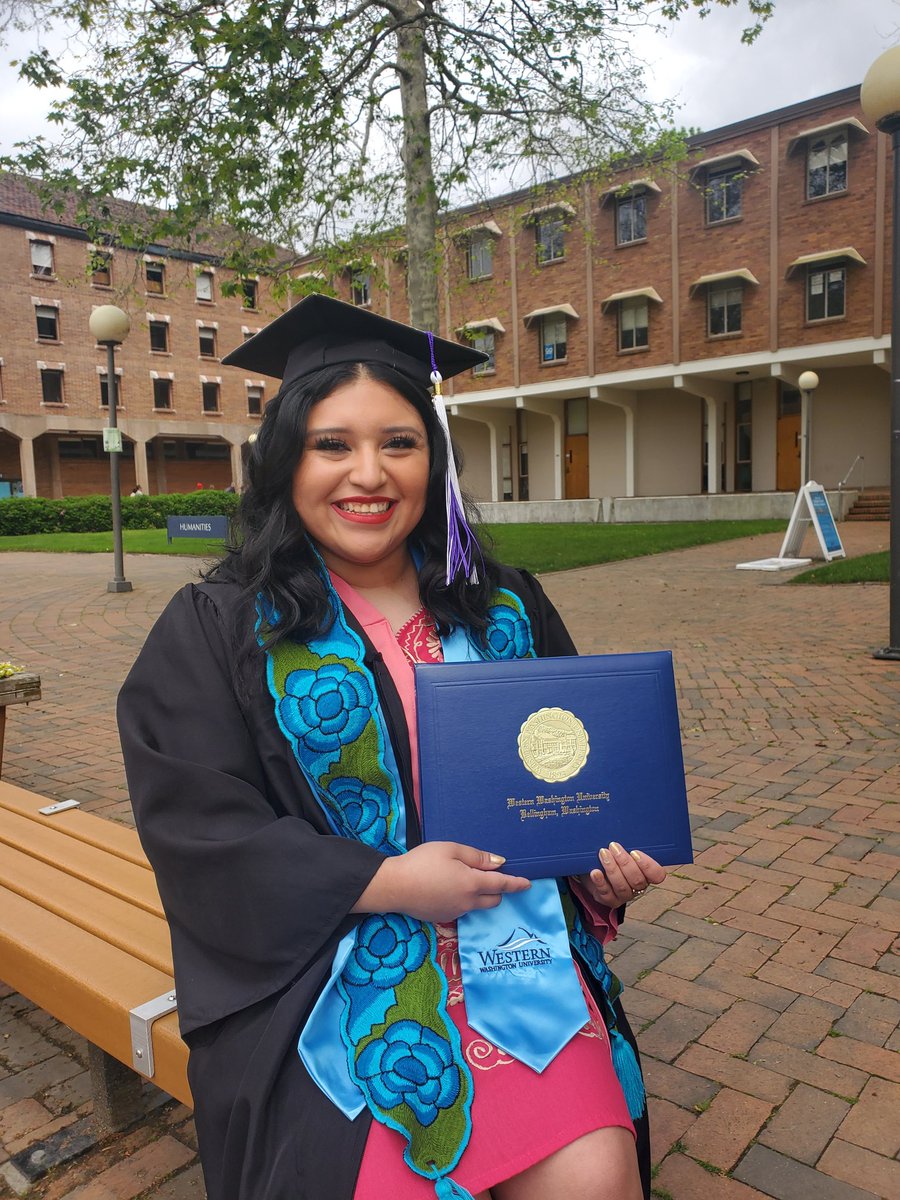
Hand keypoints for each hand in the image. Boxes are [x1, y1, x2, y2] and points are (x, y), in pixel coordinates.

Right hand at [353, 841, 530, 923]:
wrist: (393, 886)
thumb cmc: (422, 861)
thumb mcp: (450, 849)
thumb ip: (476, 857)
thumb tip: (498, 863)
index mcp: (472, 883)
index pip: (502, 885)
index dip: (516, 884)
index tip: (528, 884)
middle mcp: (468, 902)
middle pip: (494, 900)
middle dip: (497, 890)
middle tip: (486, 874)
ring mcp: (455, 913)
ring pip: (477, 905)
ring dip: (478, 895)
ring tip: (458, 878)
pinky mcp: (442, 918)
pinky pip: (460, 909)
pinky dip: (461, 900)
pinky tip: (443, 888)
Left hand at [577, 842, 665, 908]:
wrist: (592, 867)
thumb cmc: (612, 854)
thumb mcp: (623, 847)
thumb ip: (629, 841)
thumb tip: (626, 823)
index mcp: (647, 873)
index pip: (657, 875)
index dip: (648, 865)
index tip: (635, 852)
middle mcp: (638, 887)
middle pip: (637, 880)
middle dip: (625, 863)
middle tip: (613, 847)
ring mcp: (624, 895)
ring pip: (622, 887)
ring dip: (612, 869)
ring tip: (603, 853)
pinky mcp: (609, 900)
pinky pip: (606, 894)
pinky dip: (600, 882)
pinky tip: (595, 872)